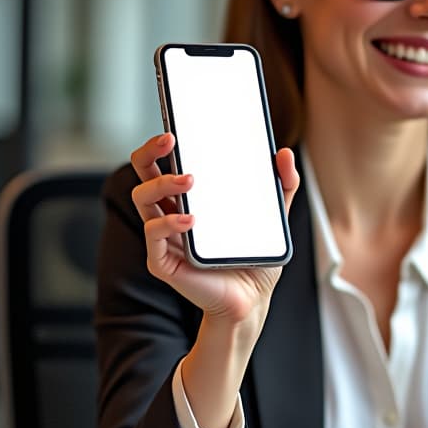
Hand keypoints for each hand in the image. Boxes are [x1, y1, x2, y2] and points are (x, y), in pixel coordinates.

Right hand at [130, 132, 299, 323]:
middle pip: (144, 175)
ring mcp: (164, 237)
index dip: (162, 144)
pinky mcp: (163, 261)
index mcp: (190, 200)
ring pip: (142, 199)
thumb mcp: (274, 218)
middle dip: (149, 152)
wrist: (252, 300)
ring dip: (162, 183)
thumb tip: (285, 154)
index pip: (165, 164)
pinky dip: (168, 223)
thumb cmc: (255, 259)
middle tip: (169, 139)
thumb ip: (282, 187)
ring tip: (188, 180)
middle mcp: (170, 214)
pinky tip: (190, 220)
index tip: (176, 127)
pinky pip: (153, 235)